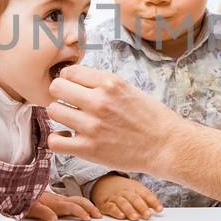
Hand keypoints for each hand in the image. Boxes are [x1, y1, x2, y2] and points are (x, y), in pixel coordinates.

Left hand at [24, 189, 102, 220]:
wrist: (17, 189)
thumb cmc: (23, 199)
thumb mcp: (30, 207)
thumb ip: (42, 211)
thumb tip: (54, 218)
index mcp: (53, 202)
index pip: (72, 206)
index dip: (81, 212)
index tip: (88, 218)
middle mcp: (58, 199)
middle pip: (79, 201)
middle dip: (91, 208)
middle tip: (99, 215)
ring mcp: (58, 198)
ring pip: (78, 200)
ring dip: (88, 205)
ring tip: (96, 213)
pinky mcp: (56, 199)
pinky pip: (73, 200)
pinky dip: (82, 204)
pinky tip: (84, 208)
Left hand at [47, 66, 183, 175]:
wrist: (166, 145)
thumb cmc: (151, 118)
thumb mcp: (129, 89)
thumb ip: (103, 84)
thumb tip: (78, 81)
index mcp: (110, 83)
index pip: (69, 72)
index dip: (68, 80)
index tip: (72, 88)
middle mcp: (99, 101)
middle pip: (56, 88)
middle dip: (60, 94)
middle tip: (68, 103)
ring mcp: (92, 126)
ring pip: (53, 111)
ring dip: (59, 116)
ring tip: (70, 121)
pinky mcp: (89, 149)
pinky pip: (55, 141)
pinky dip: (58, 140)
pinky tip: (68, 139)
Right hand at [90, 174, 162, 219]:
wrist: (103, 182)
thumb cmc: (124, 189)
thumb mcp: (136, 189)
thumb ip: (147, 199)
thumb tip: (159, 209)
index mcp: (135, 188)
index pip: (146, 194)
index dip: (153, 202)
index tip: (159, 209)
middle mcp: (126, 192)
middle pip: (135, 199)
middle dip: (142, 207)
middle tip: (148, 215)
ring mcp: (116, 197)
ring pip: (123, 203)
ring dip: (130, 210)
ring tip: (135, 217)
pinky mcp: (105, 203)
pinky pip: (110, 207)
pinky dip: (115, 211)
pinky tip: (120, 216)